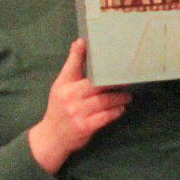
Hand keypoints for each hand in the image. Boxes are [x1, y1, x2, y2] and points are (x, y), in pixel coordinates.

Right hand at [29, 40, 129, 174]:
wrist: (51, 137)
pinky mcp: (85, 126)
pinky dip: (115, 112)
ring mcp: (77, 112)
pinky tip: (121, 109)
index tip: (89, 42)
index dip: (81, 53)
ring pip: (104, 101)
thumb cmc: (59, 108)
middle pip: (96, 84)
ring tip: (127, 95)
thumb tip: (80, 41)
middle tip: (128, 78)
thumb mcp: (61, 86)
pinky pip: (105, 116)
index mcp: (63, 85)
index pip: (74, 66)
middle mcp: (69, 97)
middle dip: (114, 81)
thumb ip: (73, 66)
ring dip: (119, 98)